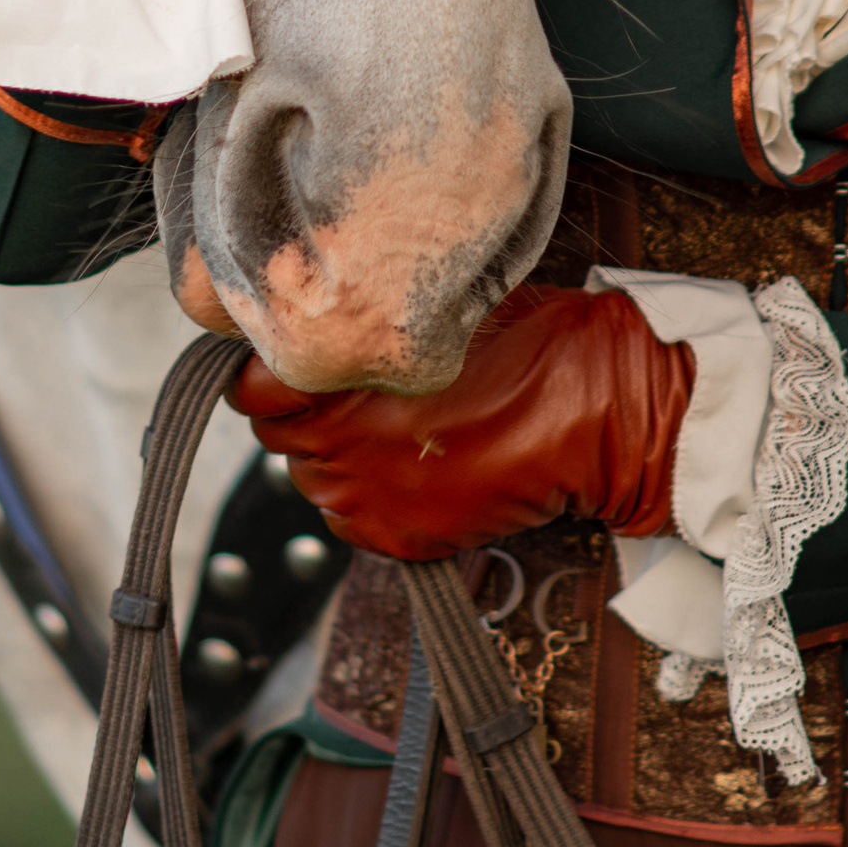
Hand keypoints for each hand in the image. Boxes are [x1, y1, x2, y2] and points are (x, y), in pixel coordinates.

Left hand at [230, 283, 692, 561]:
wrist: (598, 413)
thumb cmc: (528, 342)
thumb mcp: (434, 307)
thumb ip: (363, 326)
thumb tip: (315, 323)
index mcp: (341, 382)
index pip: (249, 388)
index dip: (270, 370)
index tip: (294, 359)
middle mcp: (342, 448)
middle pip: (277, 435)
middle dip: (304, 411)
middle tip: (352, 390)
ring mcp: (370, 500)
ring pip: (313, 478)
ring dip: (335, 454)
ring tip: (388, 427)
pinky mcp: (401, 539)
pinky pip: (352, 520)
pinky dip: (368, 496)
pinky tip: (411, 465)